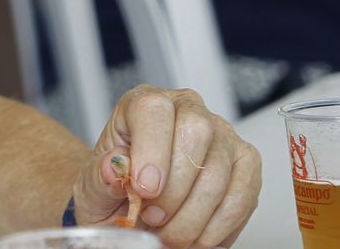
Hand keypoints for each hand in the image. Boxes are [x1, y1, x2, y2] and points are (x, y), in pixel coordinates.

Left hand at [72, 86, 261, 247]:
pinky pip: (243, 195)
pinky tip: (196, 237)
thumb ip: (101, 176)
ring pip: (219, 171)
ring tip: (170, 234)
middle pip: (195, 133)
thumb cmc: (115, 189)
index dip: (151, 151)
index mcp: (141, 104)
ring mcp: (222, 133)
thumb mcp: (93, 187)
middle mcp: (186, 108)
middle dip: (174, 189)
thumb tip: (114, 167)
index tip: (143, 190)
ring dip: (194, 216)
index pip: (153, 109)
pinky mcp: (246, 162)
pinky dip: (219, 226)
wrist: (133, 208)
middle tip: (154, 217)